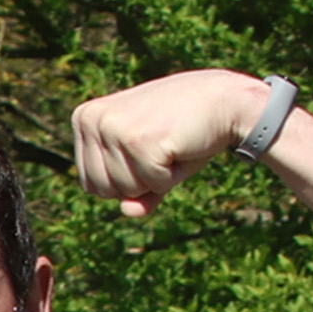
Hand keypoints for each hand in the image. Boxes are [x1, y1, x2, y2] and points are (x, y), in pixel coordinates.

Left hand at [73, 70, 272, 219]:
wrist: (227, 100)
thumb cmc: (183, 131)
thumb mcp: (147, 162)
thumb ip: (132, 191)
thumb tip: (128, 211)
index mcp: (85, 119)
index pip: (90, 184)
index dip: (125, 178)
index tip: (147, 146)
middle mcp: (92, 120)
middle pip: (102, 191)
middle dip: (138, 181)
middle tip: (161, 146)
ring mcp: (114, 128)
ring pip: (125, 191)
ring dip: (156, 178)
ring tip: (170, 144)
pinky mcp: (139, 140)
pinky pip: (151, 185)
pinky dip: (172, 176)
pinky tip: (181, 146)